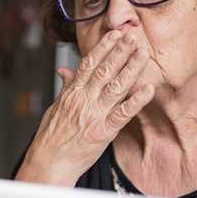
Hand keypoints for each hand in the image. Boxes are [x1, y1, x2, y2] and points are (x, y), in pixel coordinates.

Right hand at [17, 30, 155, 185]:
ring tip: (142, 53)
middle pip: (104, 70)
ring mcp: (93, 115)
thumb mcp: (54, 108)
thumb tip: (64, 71)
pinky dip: (135, 101)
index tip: (115, 34)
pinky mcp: (103, 132)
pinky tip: (147, 89)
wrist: (49, 163)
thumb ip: (65, 88)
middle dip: (119, 51)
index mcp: (71, 93)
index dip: (103, 48)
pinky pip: (122, 114)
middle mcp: (83, 100)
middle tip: (133, 35)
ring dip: (130, 68)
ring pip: (115, 87)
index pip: (88, 64)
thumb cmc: (50, 138)